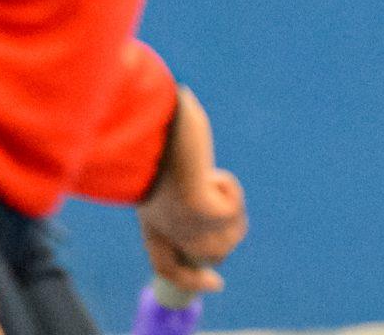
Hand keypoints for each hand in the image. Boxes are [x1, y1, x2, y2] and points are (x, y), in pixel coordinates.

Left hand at [137, 87, 246, 295]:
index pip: (169, 267)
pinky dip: (228, 187)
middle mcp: (171, 235)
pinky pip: (234, 206)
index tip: (218, 283)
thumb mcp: (156, 154)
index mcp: (151, 224)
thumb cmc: (149, 138)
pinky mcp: (210, 219)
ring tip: (209, 179)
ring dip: (229, 203)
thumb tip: (177, 100)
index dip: (194, 280)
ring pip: (232, 233)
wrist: (150, 138)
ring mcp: (191, 231)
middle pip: (214, 254)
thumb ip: (166, 146)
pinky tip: (211, 175)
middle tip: (220, 198)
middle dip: (227, 230)